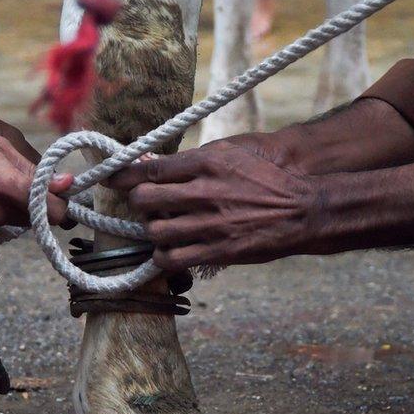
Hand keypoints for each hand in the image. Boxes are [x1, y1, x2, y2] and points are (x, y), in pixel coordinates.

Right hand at [0, 120, 72, 237]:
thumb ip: (34, 171)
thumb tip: (66, 183)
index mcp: (9, 188)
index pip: (55, 213)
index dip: (60, 204)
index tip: (56, 192)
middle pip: (36, 219)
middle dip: (35, 204)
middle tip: (20, 182)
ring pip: (15, 223)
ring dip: (13, 208)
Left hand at [108, 142, 321, 270]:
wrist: (302, 210)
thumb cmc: (263, 179)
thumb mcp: (230, 155)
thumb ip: (190, 160)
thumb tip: (149, 162)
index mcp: (207, 163)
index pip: (150, 169)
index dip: (124, 175)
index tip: (111, 178)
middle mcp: (205, 192)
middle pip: (145, 199)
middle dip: (137, 202)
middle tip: (142, 204)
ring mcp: (210, 224)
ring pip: (154, 230)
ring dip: (150, 230)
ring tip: (158, 226)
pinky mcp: (217, 251)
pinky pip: (171, 258)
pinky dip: (162, 255)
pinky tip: (168, 250)